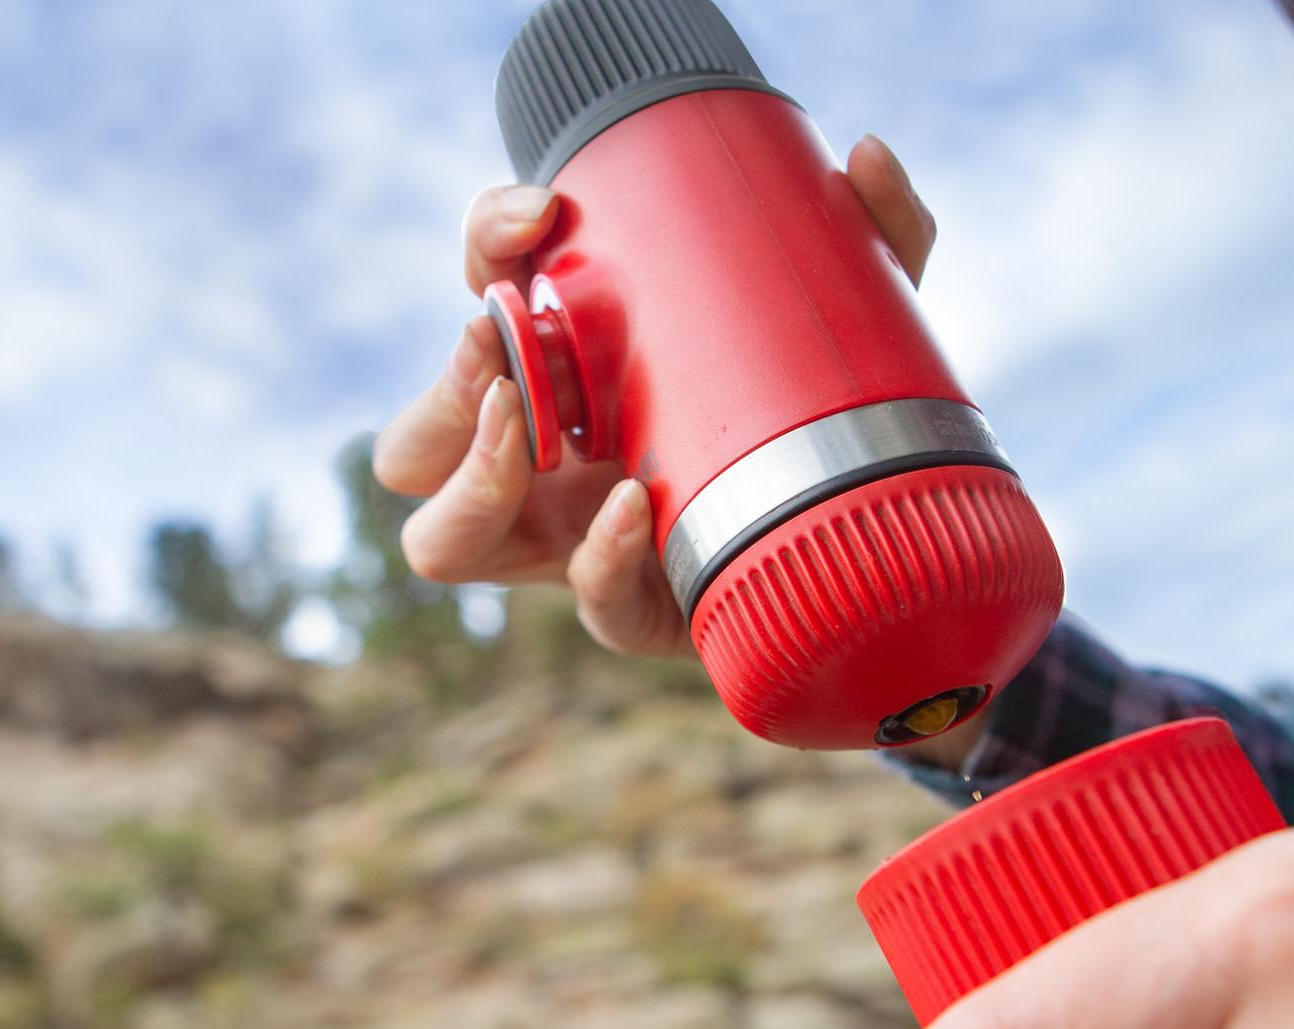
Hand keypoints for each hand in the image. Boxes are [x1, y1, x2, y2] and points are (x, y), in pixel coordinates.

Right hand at [374, 135, 936, 657]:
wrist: (880, 550)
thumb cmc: (828, 418)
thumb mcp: (851, 312)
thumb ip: (872, 234)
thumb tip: (867, 155)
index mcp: (568, 370)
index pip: (483, 290)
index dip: (489, 241)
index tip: (546, 210)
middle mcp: (544, 462)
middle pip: (413, 439)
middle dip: (443, 387)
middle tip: (501, 343)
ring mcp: (571, 545)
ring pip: (440, 540)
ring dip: (468, 481)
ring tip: (523, 428)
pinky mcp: (635, 609)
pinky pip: (584, 601)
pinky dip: (600, 555)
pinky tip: (637, 506)